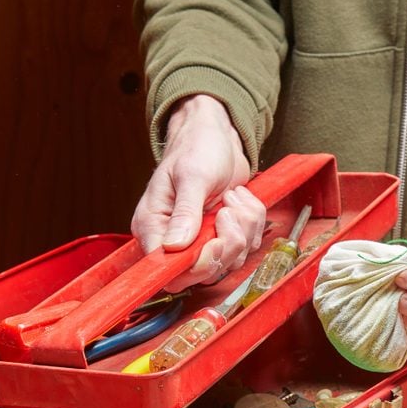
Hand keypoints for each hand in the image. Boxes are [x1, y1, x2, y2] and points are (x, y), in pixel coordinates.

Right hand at [131, 94, 265, 290]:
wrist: (217, 135)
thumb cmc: (196, 147)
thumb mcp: (191, 176)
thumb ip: (185, 213)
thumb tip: (174, 246)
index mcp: (154, 227)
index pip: (168, 270)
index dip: (195, 265)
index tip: (214, 243)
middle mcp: (174, 239)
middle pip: (203, 272)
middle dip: (226, 244)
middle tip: (228, 212)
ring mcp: (202, 239)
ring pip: (231, 259)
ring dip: (243, 228)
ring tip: (233, 198)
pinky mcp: (224, 235)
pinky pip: (247, 246)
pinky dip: (252, 222)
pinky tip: (240, 199)